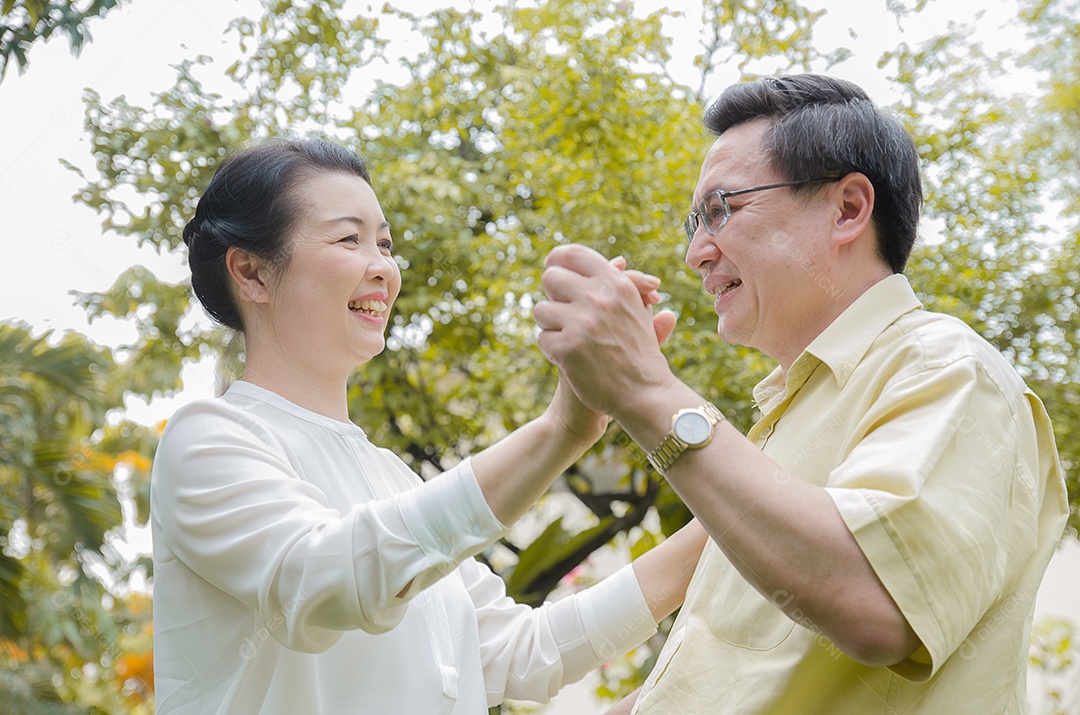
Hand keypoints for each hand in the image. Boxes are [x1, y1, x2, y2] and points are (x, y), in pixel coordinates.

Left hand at [535, 245, 678, 417]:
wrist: (643, 393)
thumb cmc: (640, 351)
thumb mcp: (639, 310)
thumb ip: (627, 284)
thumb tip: (618, 260)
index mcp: (616, 284)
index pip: (574, 254)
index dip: (558, 260)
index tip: (554, 269)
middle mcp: (599, 298)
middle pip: (550, 278)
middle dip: (553, 296)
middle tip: (562, 312)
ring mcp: (582, 323)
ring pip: (541, 310)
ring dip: (550, 326)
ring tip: (569, 339)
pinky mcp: (568, 348)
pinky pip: (542, 338)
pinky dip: (552, 350)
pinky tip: (569, 359)